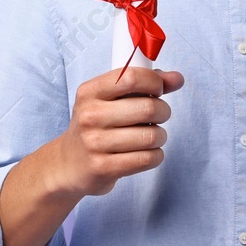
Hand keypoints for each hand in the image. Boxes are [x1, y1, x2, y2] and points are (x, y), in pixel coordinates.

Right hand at [53, 65, 184, 197]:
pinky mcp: (104, 168)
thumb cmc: (96, 126)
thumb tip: (177, 79)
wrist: (69, 163)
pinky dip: (155, 155)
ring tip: (150, 136)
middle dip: (163, 112)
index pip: (131, 78)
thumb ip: (144, 84)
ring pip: (152, 136)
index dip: (154, 82)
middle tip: (158, 116)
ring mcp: (95, 143)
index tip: (158, 90)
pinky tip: (145, 153)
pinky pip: (148, 159)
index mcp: (90, 92)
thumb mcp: (110, 99)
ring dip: (160, 136)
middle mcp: (90, 116)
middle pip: (148, 108)